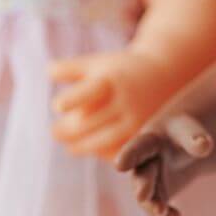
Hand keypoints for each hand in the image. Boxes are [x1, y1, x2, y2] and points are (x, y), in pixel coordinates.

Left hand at [49, 50, 178, 160]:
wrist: (167, 75)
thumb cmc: (122, 69)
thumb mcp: (98, 62)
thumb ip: (70, 68)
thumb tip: (48, 72)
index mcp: (112, 80)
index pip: (86, 93)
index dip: (69, 101)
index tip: (58, 106)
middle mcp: (125, 101)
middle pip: (87, 122)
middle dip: (66, 130)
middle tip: (55, 133)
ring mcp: (136, 120)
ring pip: (101, 141)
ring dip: (80, 146)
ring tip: (70, 146)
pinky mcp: (145, 134)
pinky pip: (119, 151)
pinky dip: (103, 153)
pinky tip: (94, 149)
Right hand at [115, 114, 215, 215]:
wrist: (179, 144)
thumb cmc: (182, 131)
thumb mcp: (189, 130)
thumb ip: (195, 137)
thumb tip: (205, 147)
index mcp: (148, 141)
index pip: (138, 147)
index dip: (129, 156)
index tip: (120, 165)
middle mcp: (142, 163)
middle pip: (141, 175)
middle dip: (142, 185)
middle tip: (142, 195)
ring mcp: (148, 181)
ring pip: (146, 197)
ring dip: (152, 206)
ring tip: (162, 212)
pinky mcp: (157, 195)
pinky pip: (157, 209)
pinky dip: (165, 215)